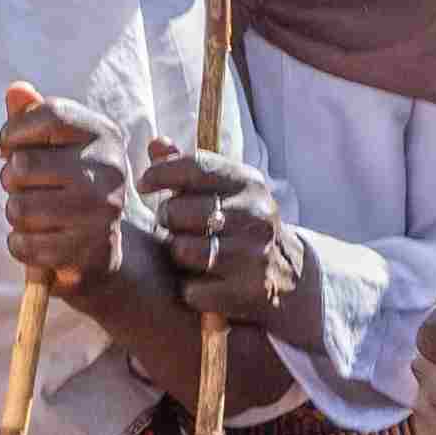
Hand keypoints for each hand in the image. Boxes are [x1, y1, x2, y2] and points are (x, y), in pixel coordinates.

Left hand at [0, 87, 132, 295]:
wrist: (103, 248)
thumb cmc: (70, 185)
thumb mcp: (59, 145)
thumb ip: (34, 116)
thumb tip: (15, 90)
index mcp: (105, 133)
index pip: (49, 114)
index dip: (14, 130)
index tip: (5, 146)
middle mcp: (110, 169)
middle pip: (24, 165)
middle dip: (11, 179)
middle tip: (24, 187)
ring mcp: (102, 211)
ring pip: (19, 207)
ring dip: (15, 214)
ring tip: (32, 213)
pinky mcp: (89, 250)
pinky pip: (24, 244)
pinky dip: (20, 244)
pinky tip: (37, 239)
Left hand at [139, 141, 301, 328]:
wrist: (291, 274)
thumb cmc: (242, 225)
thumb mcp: (225, 191)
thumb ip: (187, 169)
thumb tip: (156, 143)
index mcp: (248, 183)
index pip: (194, 167)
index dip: (161, 173)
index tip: (144, 184)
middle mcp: (255, 214)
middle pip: (179, 212)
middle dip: (167, 221)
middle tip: (177, 228)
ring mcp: (254, 253)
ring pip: (182, 250)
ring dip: (178, 256)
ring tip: (192, 254)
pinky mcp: (250, 291)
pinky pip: (193, 290)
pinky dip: (192, 291)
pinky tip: (208, 283)